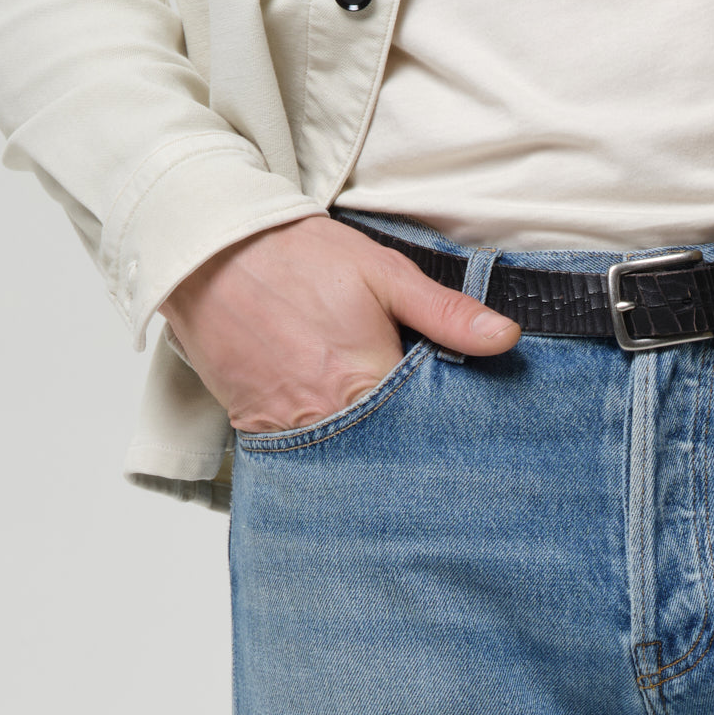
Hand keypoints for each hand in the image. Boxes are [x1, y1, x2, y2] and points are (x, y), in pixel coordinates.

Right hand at [158, 214, 520, 432]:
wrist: (207, 251)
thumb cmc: (297, 256)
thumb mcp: (382, 273)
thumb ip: (445, 313)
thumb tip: (506, 339)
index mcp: (366, 382)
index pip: (424, 431)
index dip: (444, 432)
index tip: (462, 431)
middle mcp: (327, 418)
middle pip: (385, 457)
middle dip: (408, 454)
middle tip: (430, 450)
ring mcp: (288, 431)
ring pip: (343, 463)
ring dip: (366, 457)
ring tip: (387, 448)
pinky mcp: (257, 432)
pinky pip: (301, 459)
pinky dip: (324, 454)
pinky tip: (342, 441)